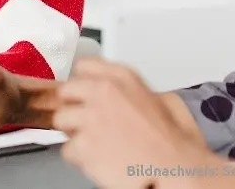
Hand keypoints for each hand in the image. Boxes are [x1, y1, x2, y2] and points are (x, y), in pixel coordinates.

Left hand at [54, 58, 205, 188]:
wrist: (174, 170)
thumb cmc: (172, 143)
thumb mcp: (162, 100)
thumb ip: (135, 90)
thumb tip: (124, 95)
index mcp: (123, 77)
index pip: (84, 66)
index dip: (82, 83)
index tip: (83, 92)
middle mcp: (104, 91)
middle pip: (66, 91)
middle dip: (72, 107)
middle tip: (85, 122)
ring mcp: (91, 117)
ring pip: (60, 120)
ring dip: (73, 133)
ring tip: (94, 143)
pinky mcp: (83, 144)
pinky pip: (67, 150)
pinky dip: (79, 158)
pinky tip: (98, 159)